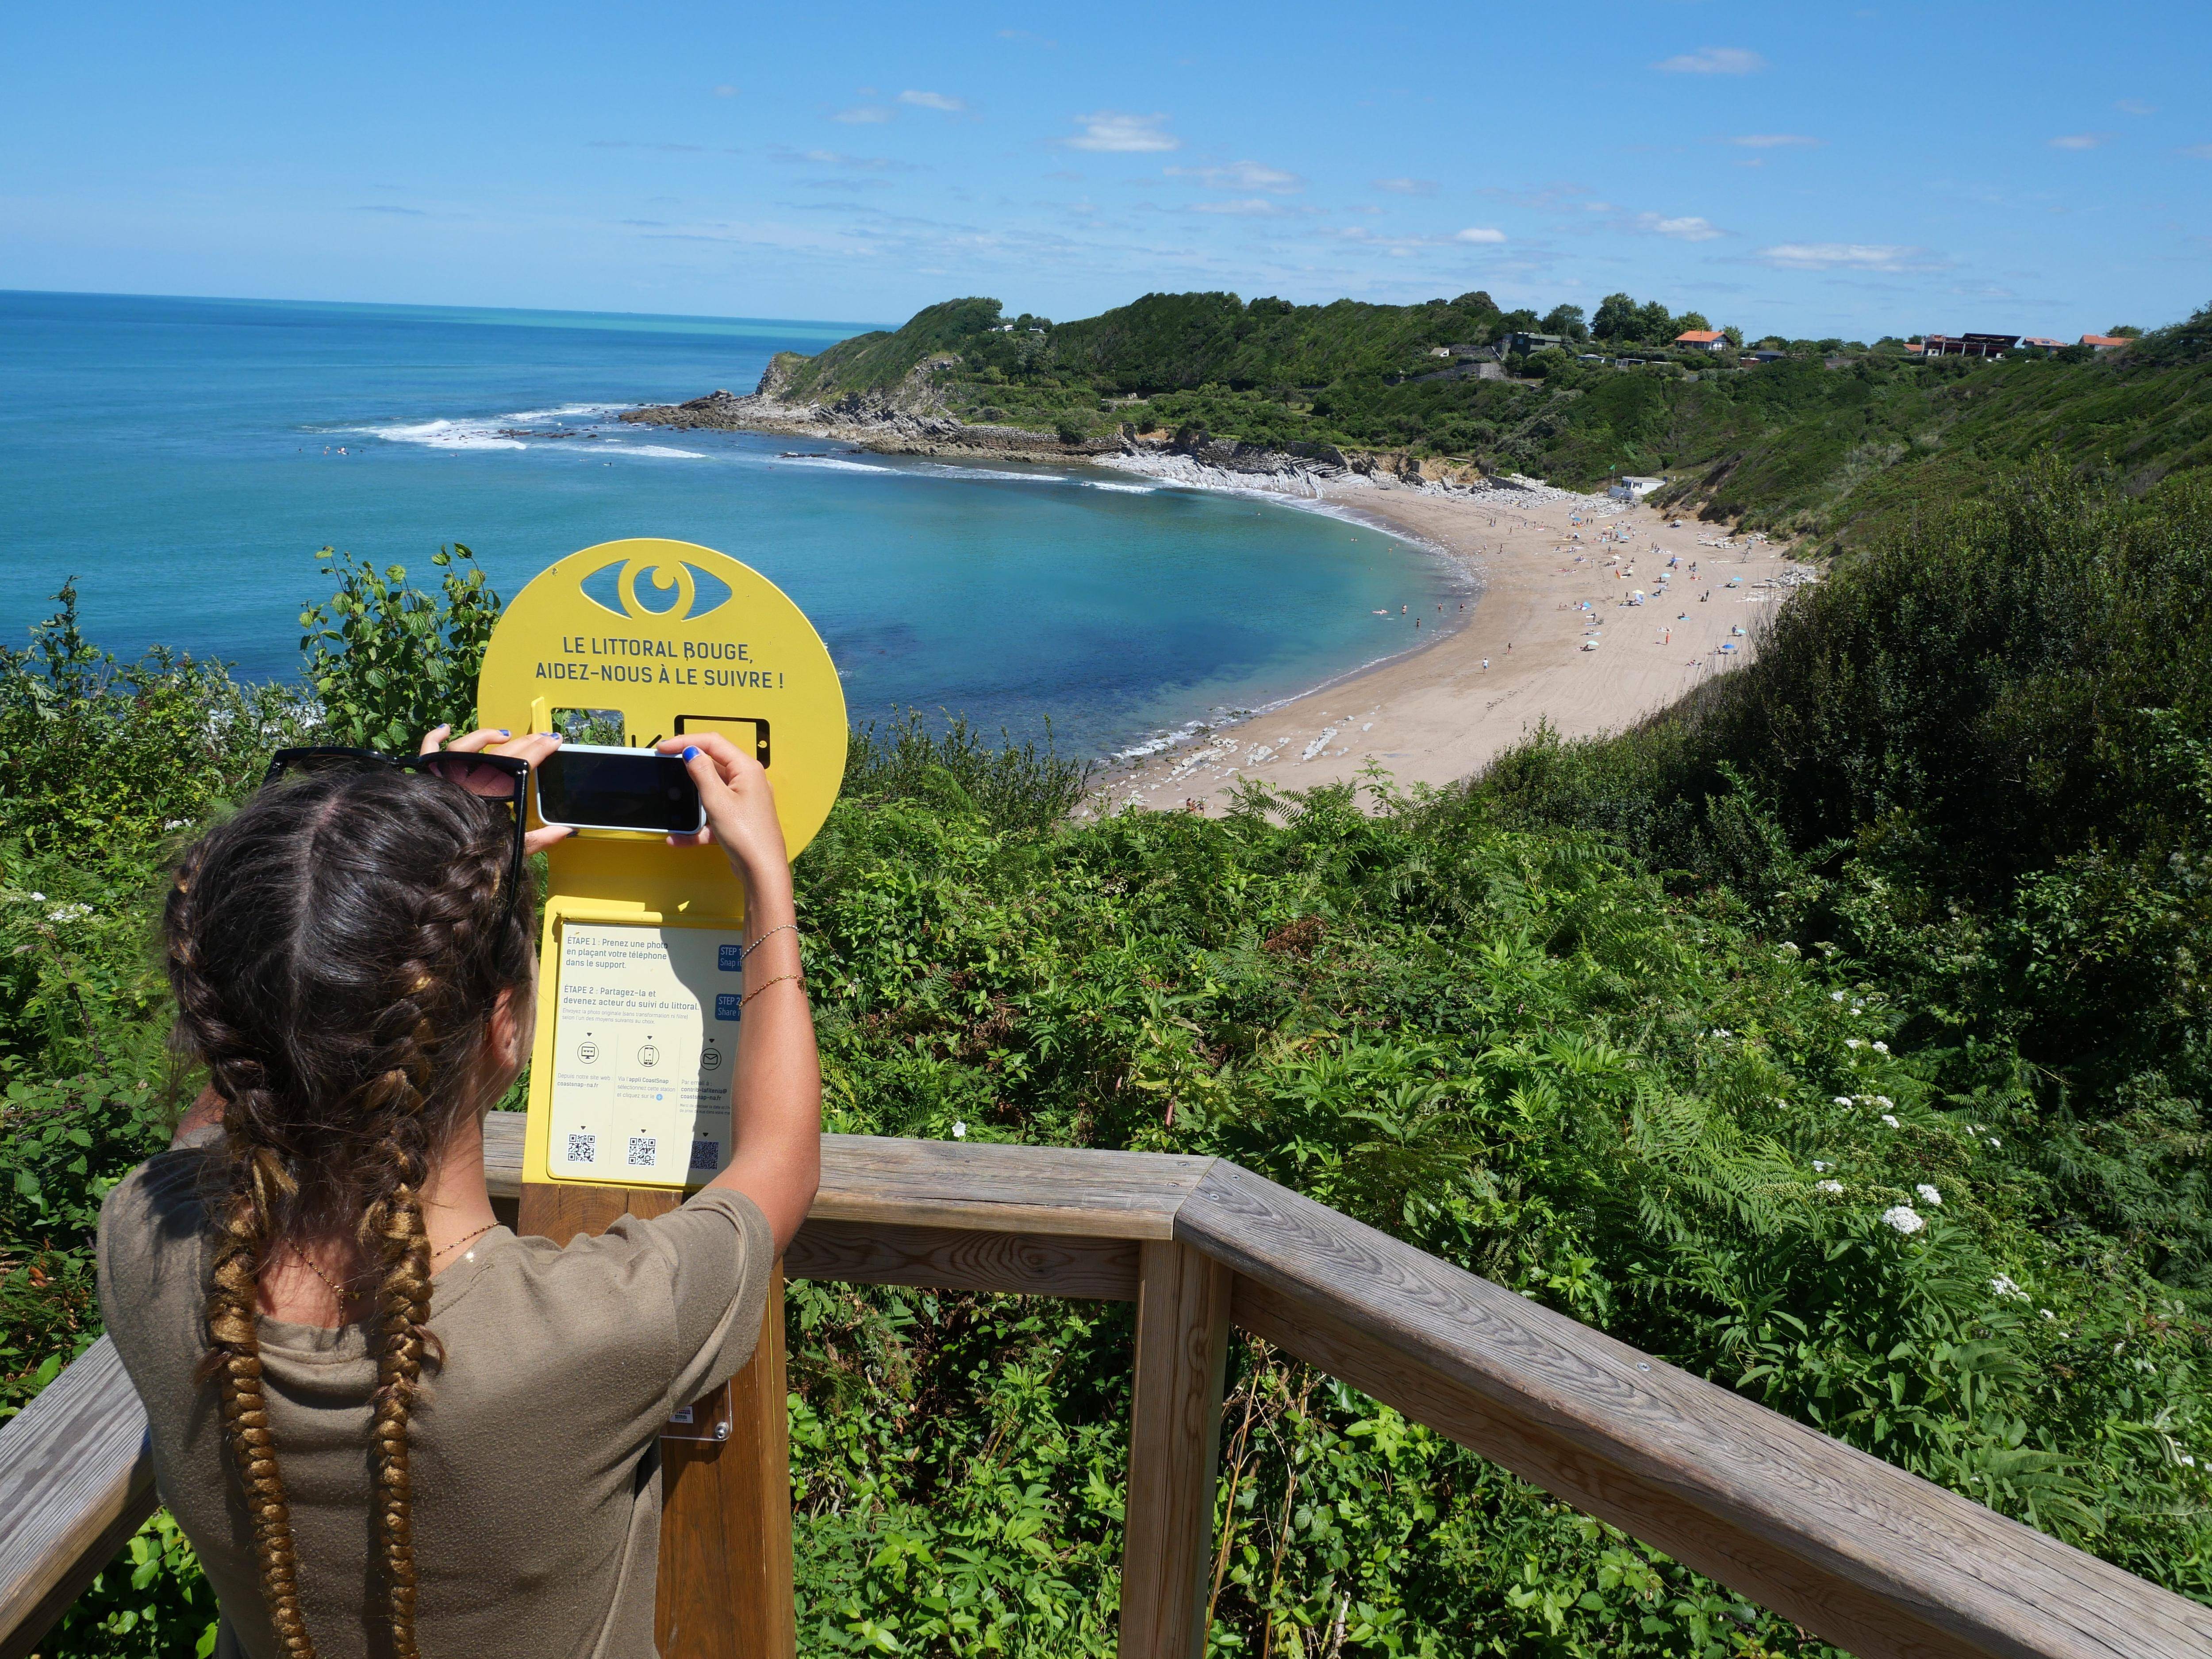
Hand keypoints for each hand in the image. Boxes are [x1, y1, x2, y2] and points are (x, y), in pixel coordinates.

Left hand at [419, 725, 573, 853]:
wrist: (433, 864)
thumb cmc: (472, 857)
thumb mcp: (510, 849)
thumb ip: (538, 839)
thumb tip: (567, 830)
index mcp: (490, 795)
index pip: (519, 763)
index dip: (540, 750)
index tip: (554, 742)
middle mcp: (467, 780)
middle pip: (499, 752)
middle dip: (525, 742)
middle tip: (542, 737)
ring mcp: (445, 775)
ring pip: (465, 745)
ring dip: (488, 735)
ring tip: (506, 734)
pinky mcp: (428, 777)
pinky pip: (429, 751)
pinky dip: (435, 737)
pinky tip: (446, 728)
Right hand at [656, 733, 789, 891]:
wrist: (762, 872)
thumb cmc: (747, 835)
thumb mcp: (717, 800)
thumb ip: (701, 772)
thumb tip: (691, 751)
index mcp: (746, 769)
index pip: (713, 743)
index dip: (686, 741)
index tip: (664, 747)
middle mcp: (747, 781)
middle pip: (712, 766)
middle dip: (687, 770)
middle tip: (666, 769)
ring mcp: (743, 801)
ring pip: (710, 793)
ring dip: (690, 802)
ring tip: (673, 806)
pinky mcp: (737, 820)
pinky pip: (712, 817)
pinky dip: (697, 826)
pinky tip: (679, 838)